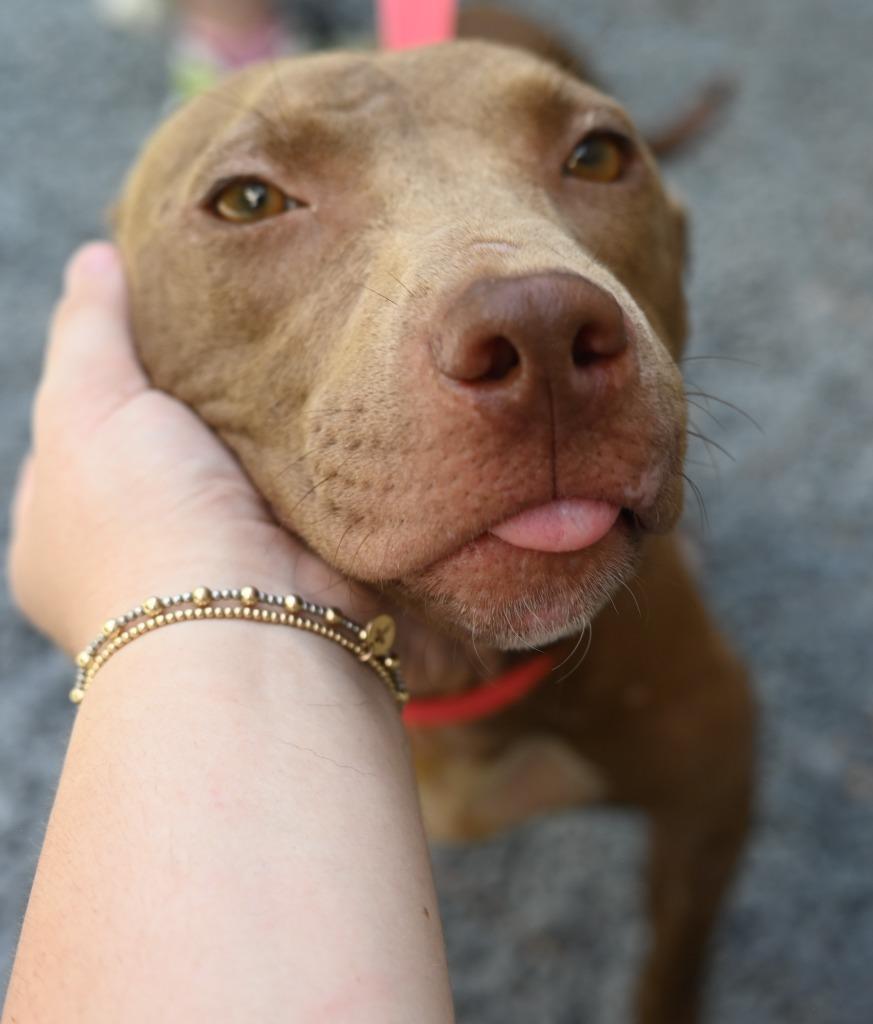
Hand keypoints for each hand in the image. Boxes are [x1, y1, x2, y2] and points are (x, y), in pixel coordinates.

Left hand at [8, 243, 372, 655]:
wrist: (253, 623)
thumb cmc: (144, 524)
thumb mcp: (87, 408)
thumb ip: (88, 332)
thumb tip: (95, 258)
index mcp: (62, 529)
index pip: (76, 429)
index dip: (105, 369)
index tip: (148, 312)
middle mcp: (136, 553)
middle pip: (161, 446)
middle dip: (189, 397)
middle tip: (226, 324)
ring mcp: (215, 561)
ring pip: (232, 465)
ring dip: (253, 421)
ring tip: (281, 342)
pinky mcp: (286, 560)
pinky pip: (291, 484)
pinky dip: (300, 449)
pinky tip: (317, 396)